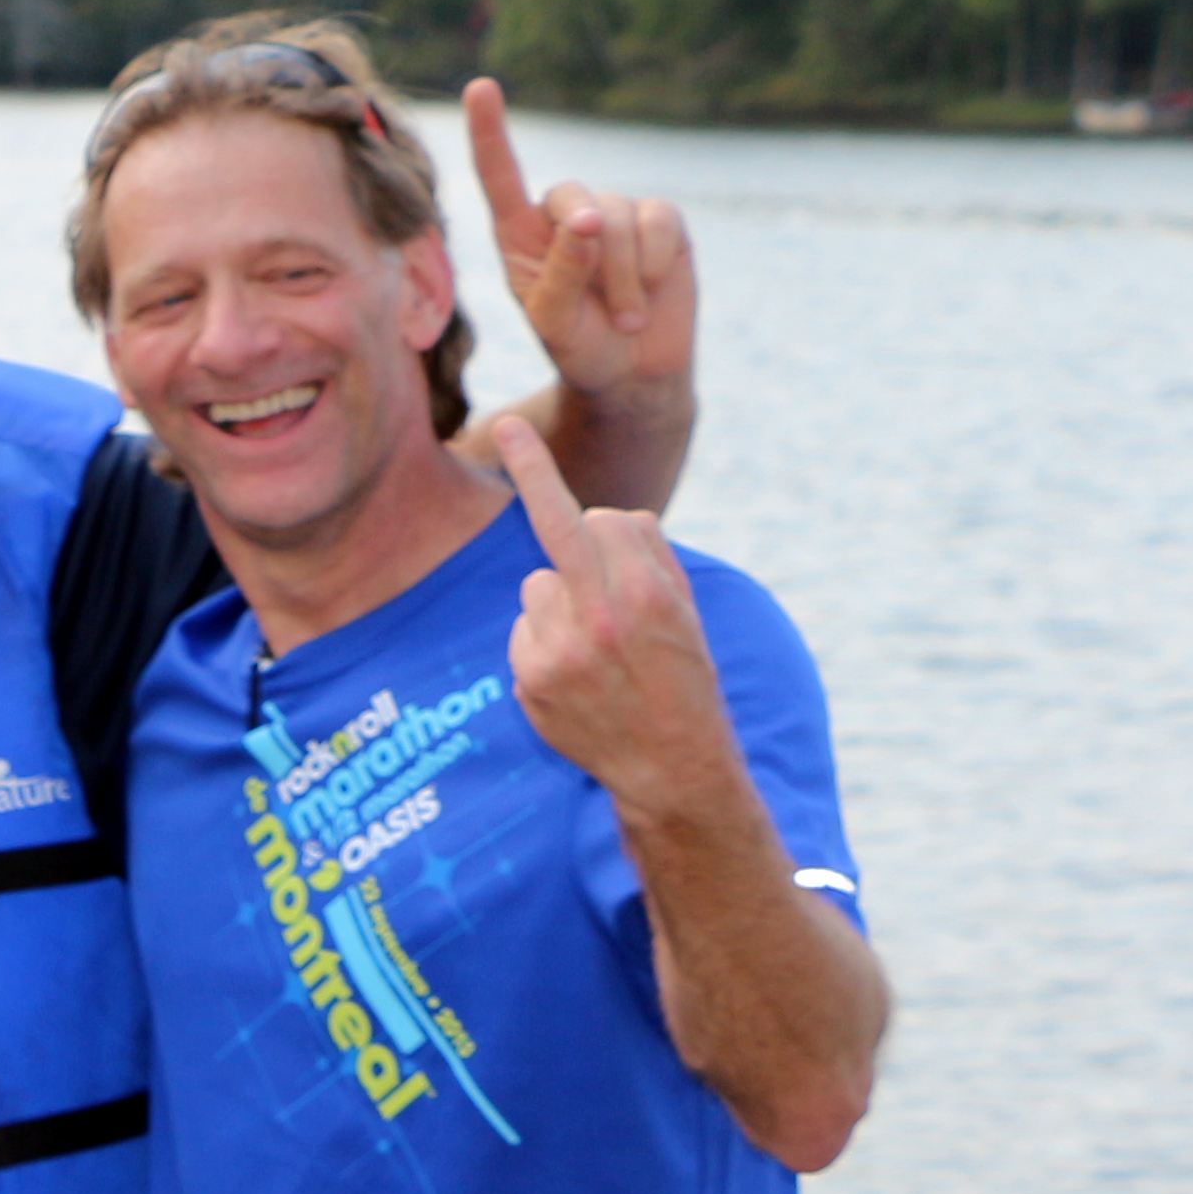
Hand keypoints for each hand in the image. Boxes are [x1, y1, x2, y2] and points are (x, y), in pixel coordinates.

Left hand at [466, 77, 693, 409]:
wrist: (633, 371)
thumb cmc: (579, 346)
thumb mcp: (555, 323)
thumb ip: (560, 274)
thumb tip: (587, 220)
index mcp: (518, 234)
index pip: (499, 175)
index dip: (490, 131)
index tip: (480, 87)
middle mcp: (561, 214)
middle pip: (571, 198)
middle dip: (591, 257)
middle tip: (608, 315)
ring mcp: (612, 212)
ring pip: (616, 217)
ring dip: (626, 277)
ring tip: (626, 317)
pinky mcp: (658, 220)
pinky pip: (659, 222)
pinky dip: (657, 263)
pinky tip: (656, 289)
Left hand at [485, 412, 735, 818]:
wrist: (671, 767)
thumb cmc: (684, 677)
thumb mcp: (686, 613)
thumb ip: (649, 558)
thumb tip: (607, 513)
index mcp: (647, 596)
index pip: (605, 518)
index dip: (606, 521)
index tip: (533, 439)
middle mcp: (599, 617)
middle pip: (557, 526)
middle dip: (534, 469)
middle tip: (506, 426)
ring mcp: (558, 650)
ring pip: (537, 584)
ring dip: (560, 599)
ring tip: (597, 646)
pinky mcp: (529, 680)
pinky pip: (524, 628)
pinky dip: (544, 639)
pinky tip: (578, 673)